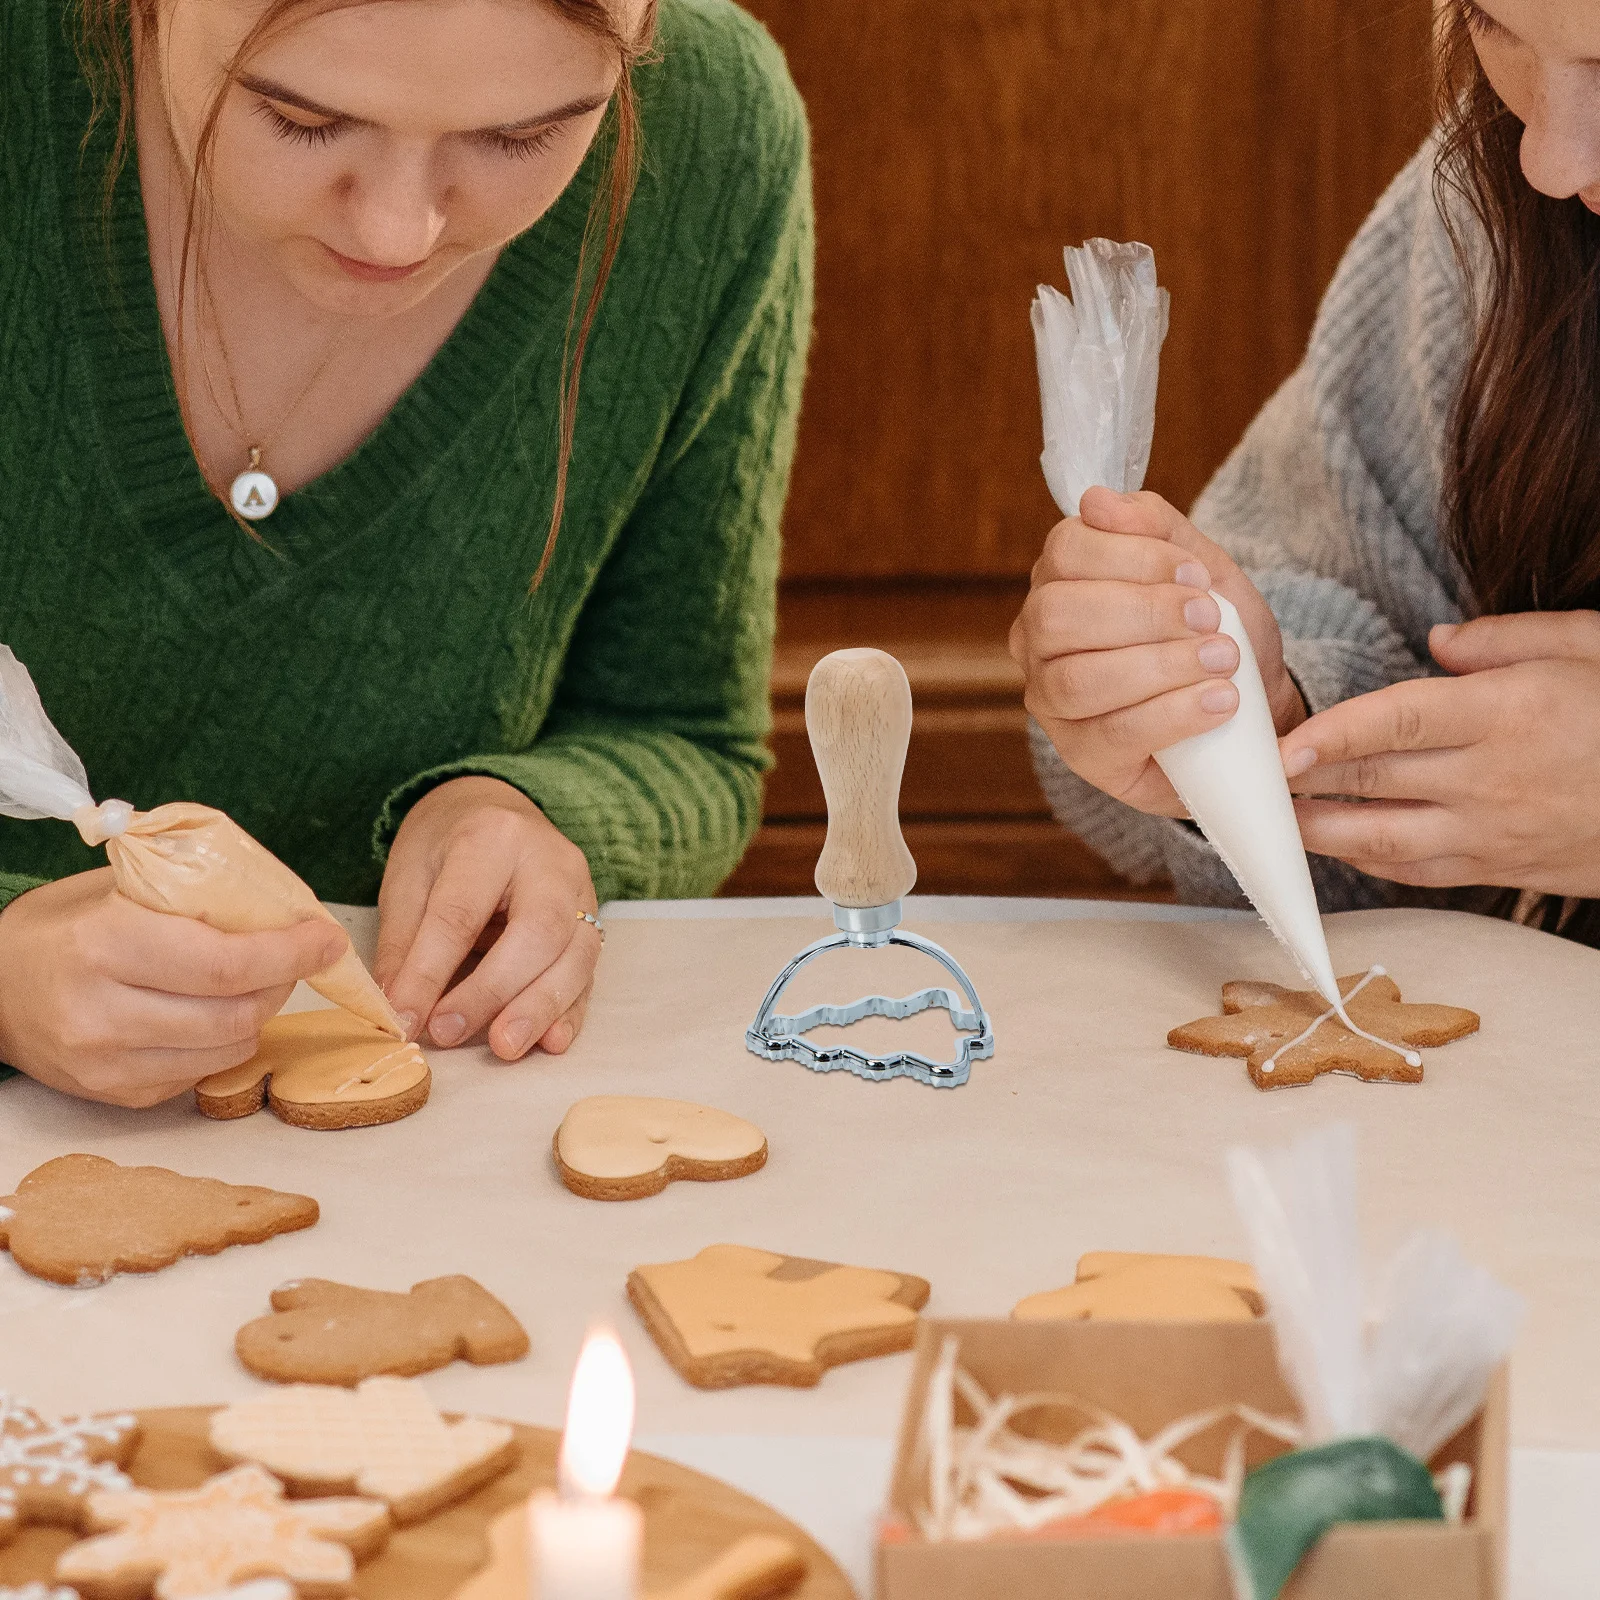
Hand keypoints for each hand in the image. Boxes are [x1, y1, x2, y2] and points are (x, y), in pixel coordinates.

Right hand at [0, 868, 346, 1108]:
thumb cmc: (66, 926)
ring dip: (260, 1015)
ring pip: (227, 1050)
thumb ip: (194, 895)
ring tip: (257, 984)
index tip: (325, 938)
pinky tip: (214, 1015)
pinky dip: (225, 1044)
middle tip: (294, 958)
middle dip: (282, 984)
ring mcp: (107, 1063)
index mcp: (107, 945)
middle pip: (235, 1013)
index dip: (288, 953)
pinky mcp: (115, 1094)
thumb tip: (282, 904)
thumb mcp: (121, 888)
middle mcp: (102, 1012)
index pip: (224, 964)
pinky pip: (200, 1074)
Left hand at [374, 776, 600, 1059]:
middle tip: (450, 1034)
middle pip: (536, 932)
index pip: (461, 913)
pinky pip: (589, 973)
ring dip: (540, 1008)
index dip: (430, 972)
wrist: (495, 810)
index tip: (404, 1020)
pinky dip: (570, 1012)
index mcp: (491, 837)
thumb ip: (405, 943)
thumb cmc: (447, 846)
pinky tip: (550, 1042)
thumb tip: (397, 1011)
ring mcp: (581, 891)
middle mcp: (549, 861)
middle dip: (494, 991)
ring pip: (575, 956)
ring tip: (504, 1048)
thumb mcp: (409, 879)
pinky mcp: (595, 922)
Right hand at [1009, 488, 1304, 815]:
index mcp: (1059, 581)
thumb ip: (1154, 527)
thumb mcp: (1198, 568)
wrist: (1249, 707)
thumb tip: (1095, 500)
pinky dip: (1173, 714)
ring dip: (1161, 665)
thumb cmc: (1211, 632)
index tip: (1194, 574)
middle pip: (1058, 615)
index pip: (1067, 551)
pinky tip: (1218, 702)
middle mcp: (1039, 641)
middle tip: (1208, 618)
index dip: (1135, 557)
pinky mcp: (1082, 755)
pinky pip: (1112, 734)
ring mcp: (1052, 702)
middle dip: (1142, 612)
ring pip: (1078, 679)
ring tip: (1223, 662)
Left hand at [1281, 612, 1599, 892]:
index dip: (1330, 736)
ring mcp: (1493, 833)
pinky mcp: (1499, 870)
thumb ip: (1505, 638)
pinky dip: (1366, 860)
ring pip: (1382, 840)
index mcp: (1509, 712)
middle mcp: (1492, 778)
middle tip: (1250, 776)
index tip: (1280, 744)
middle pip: (1374, 783)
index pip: (1397, 724)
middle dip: (1302, 783)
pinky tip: (1333, 843)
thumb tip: (1435, 640)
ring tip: (1269, 817)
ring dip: (1317, 831)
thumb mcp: (1590, 645)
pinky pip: (1416, 871)